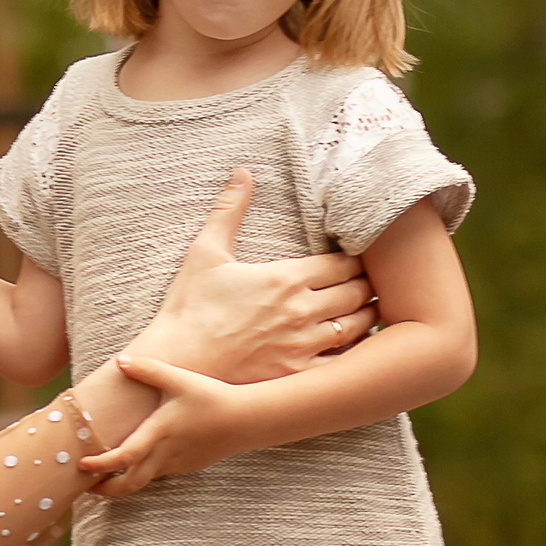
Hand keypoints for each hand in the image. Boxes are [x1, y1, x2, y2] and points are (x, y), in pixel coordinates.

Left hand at [79, 356, 254, 490]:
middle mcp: (165, 454)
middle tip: (84, 483)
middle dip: (104, 489)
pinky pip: (156, 475)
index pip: (125, 457)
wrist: (245, 421)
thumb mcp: (179, 379)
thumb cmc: (211, 397)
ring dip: (120, 483)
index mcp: (160, 433)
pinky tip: (130, 465)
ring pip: (142, 482)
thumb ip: (148, 369)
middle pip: (129, 484)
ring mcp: (175, 464)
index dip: (102, 465)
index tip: (82, 465)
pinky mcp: (184, 467)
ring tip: (100, 476)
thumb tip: (120, 361)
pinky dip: (139, 474)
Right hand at [144, 170, 375, 382]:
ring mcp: (302, 345)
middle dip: (367, 285)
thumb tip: (243, 172)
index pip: (343, 263)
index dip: (356, 260)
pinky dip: (355, 355)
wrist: (176, 360)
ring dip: (366, 315)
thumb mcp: (205, 252)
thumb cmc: (189, 307)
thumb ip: (229, 210)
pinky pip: (342, 364)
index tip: (357, 259)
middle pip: (357, 292)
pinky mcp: (296, 374)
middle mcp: (301, 310)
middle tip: (369, 282)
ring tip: (368, 310)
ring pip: (357, 326)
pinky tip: (355, 350)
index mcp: (285, 278)